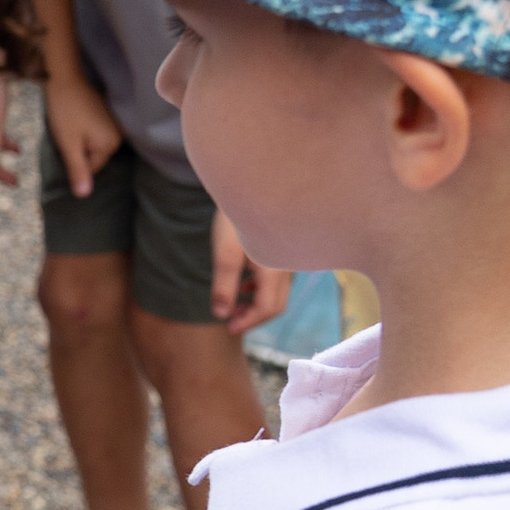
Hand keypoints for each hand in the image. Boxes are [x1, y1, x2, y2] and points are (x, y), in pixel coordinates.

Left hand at [42, 73, 121, 199]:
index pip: (90, 168)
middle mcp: (118, 135)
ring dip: (79, 141)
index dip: (74, 159)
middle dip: (78, 150)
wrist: (64, 78)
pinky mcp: (107, 116)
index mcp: (111, 144)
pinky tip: (75, 120)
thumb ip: (78, 170)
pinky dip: (83, 131)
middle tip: (67, 132)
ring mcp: (114, 124)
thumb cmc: (65, 111)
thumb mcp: (68, 144)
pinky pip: (94, 133)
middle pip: (93, 157)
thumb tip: (84, 196)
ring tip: (71, 125)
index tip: (66, 141)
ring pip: (92, 145)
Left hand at [210, 212, 289, 332]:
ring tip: (234, 304)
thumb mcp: (225, 252)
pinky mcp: (283, 248)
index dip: (248, 322)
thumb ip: (223, 286)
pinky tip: (244, 282)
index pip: (267, 308)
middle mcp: (287, 266)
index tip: (229, 328)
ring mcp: (288, 257)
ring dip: (257, 302)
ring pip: (278, 290)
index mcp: (275, 270)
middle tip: (231, 321)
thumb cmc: (237, 215)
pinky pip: (277, 277)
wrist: (255, 181)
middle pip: (276, 303)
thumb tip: (221, 315)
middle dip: (254, 316)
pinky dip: (261, 287)